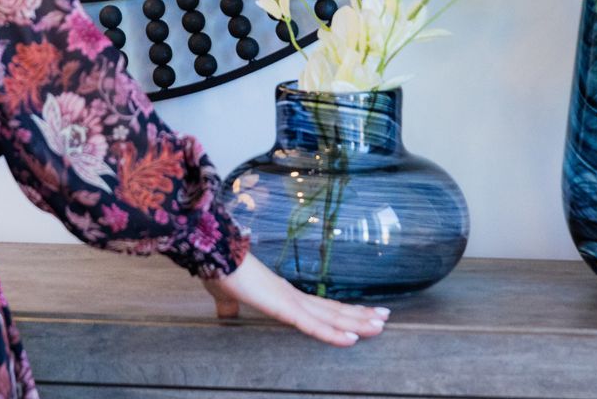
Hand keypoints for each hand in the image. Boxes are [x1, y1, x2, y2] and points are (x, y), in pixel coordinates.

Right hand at [203, 253, 388, 346]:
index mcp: (283, 295)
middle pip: (333, 310)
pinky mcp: (283, 307)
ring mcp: (290, 301)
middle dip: (360, 315)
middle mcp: (293, 297)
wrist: (212, 255)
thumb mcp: (225, 295)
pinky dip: (333, 334)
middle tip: (384, 318)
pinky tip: (351, 339)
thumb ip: (229, 306)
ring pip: (330, 316)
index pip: (319, 307)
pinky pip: (313, 325)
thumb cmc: (218, 271)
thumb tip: (225, 314)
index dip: (341, 312)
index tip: (362, 313)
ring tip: (380, 326)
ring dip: (356, 322)